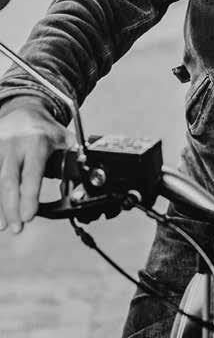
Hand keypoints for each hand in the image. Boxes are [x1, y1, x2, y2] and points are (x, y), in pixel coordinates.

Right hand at [0, 98, 66, 233]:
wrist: (23, 109)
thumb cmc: (46, 130)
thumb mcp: (65, 139)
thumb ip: (74, 159)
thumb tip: (82, 182)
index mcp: (36, 144)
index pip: (32, 173)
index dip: (29, 196)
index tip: (29, 216)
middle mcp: (14, 146)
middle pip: (8, 181)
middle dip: (11, 207)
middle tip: (16, 228)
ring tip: (4, 226)